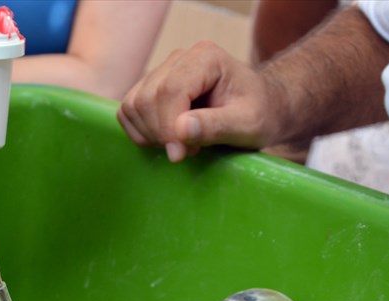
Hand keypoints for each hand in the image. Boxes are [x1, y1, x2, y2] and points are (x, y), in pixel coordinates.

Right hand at [118, 41, 283, 162]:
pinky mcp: (150, 89)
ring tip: (182, 145)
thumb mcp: (248, 125)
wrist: (261, 108)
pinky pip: (128, 113)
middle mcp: (179, 59)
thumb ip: (217, 126)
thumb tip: (180, 129)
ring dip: (151, 135)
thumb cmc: (260, 114)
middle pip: (147, 98)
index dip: (168, 126)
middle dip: (161, 133)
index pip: (170, 90)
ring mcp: (162, 72)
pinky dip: (141, 133)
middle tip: (189, 151)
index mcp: (205, 57)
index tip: (179, 155)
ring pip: (133, 106)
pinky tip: (168, 140)